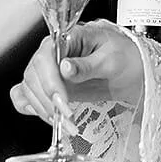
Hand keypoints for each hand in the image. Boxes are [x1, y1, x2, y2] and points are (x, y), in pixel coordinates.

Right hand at [10, 21, 143, 119]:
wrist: (132, 69)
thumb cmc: (125, 57)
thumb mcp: (111, 59)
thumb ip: (87, 65)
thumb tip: (65, 67)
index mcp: (67, 39)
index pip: (45, 58)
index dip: (50, 82)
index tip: (62, 101)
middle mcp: (53, 53)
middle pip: (33, 76)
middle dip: (47, 100)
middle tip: (67, 117)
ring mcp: (50, 71)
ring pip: (29, 89)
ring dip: (43, 109)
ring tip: (64, 123)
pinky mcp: (50, 86)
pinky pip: (28, 95)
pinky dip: (30, 107)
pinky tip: (44, 115)